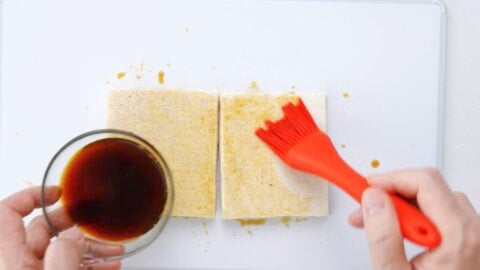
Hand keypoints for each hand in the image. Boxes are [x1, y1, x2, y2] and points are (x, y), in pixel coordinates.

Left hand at [0, 186, 123, 269]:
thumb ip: (64, 256)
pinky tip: (107, 265)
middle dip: (73, 223)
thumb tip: (74, 236)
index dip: (31, 196)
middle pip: (41, 230)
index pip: (8, 212)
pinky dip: (88, 263)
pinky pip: (66, 265)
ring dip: (88, 247)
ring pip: (58, 250)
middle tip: (92, 221)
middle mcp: (17, 264)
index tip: (57, 192)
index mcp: (10, 259)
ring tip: (113, 250)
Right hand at [348, 168, 479, 269]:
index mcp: (458, 236)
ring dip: (402, 205)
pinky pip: (441, 214)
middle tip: (365, 210)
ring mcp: (473, 236)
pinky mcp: (467, 242)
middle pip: (429, 187)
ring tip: (378, 225)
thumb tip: (373, 200)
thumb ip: (383, 236)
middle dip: (391, 193)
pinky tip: (398, 233)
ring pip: (434, 199)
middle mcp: (472, 231)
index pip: (424, 182)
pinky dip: (415, 216)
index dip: (390, 179)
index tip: (364, 188)